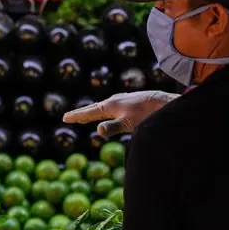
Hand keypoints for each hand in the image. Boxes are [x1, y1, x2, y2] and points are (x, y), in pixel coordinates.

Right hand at [62, 91, 177, 136]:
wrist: (163, 103)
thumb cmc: (146, 115)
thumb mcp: (128, 123)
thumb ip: (113, 127)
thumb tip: (99, 130)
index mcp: (110, 106)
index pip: (89, 112)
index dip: (77, 116)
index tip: (65, 118)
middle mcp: (114, 100)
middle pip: (94, 108)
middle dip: (82, 114)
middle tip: (70, 117)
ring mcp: (122, 100)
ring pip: (103, 107)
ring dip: (93, 112)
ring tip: (87, 117)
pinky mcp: (130, 101)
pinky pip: (111, 106)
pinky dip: (104, 111)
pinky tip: (109, 112)